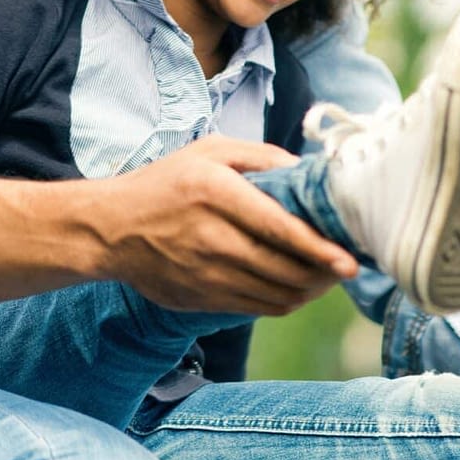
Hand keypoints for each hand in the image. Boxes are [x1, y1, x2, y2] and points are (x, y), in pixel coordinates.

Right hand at [92, 135, 357, 316]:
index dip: (318, 249)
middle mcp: (210, 237)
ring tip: (325, 277)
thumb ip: (262, 156)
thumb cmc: (166, 182)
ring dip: (308, 290)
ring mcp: (204, 274)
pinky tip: (294, 286)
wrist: (109, 228)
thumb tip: (310, 172)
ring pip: (275, 295)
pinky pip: (257, 308)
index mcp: (215, 193)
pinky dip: (284, 301)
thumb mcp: (209, 151)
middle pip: (283, 269)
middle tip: (345, 265)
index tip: (350, 261)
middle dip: (323, 273)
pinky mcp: (201, 299)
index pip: (278, 229)